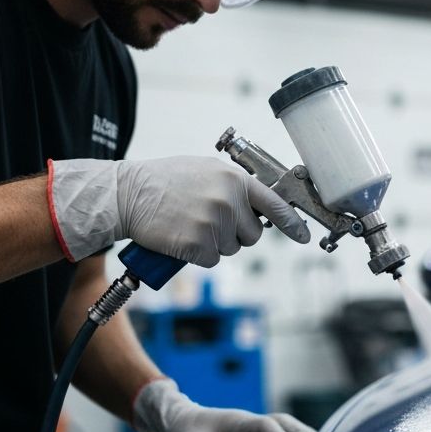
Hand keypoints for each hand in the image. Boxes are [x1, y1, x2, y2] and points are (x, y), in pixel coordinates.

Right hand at [49, 155, 309, 263]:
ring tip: (191, 224)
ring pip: (232, 249)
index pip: (275, 205)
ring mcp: (214, 224)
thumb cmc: (166, 181)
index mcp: (235, 180)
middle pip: (253, 235)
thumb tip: (262, 205)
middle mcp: (228, 201)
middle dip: (236, 234)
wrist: (126, 194)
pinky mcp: (197, 245)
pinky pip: (213, 260)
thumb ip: (235, 186)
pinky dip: (200, 256)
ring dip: (215, 244)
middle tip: (209, 221)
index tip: (304, 236)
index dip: (293, 224)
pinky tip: (183, 239)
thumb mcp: (206, 170)